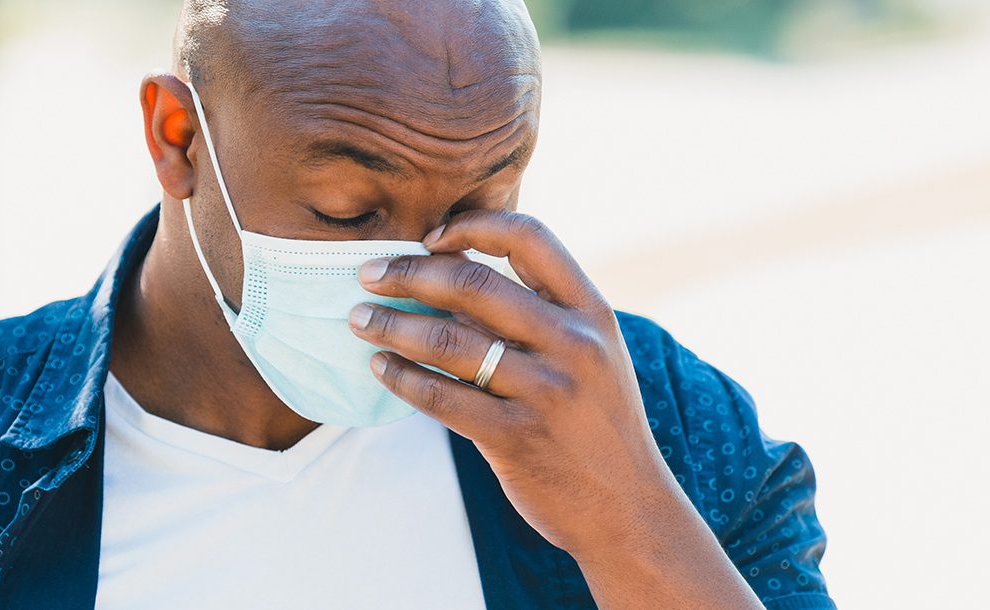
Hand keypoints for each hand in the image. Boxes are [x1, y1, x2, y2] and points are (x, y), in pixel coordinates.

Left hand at [350, 210, 764, 607]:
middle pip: (472, 283)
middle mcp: (573, 343)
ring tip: (360, 319)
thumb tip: (453, 270)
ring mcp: (546, 391)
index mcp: (591, 311)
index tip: (430, 237)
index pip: (529, 238)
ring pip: (448, 339)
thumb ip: (541, 313)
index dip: (472, 226)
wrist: (629, 510)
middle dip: (408, 272)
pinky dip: (402, 377)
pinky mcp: (516, 438)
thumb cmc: (597, 424)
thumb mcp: (593, 355)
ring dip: (392, 324)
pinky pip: (441, 397)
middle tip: (367, 275)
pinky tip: (381, 367)